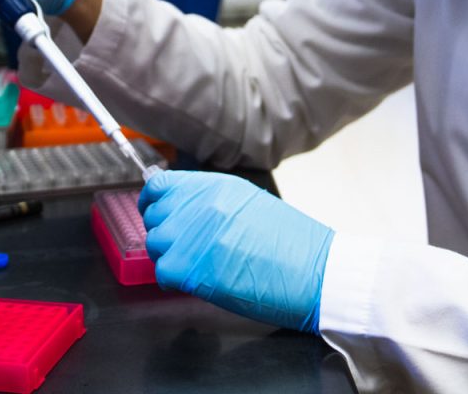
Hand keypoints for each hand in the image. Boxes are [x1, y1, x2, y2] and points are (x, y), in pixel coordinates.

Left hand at [138, 170, 333, 332]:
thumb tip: (185, 210)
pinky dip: (174, 281)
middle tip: (185, 249)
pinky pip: (162, 272)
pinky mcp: (188, 267)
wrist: (314, 271)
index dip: (153, 201)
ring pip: (156, 245)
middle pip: (156, 217)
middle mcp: (197, 204)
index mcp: (214, 186)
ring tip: (197, 267)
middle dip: (165, 234)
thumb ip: (213, 202)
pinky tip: (195, 282)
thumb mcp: (250, 203)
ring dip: (170, 258)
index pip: (160, 184)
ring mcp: (190, 234)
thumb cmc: (293, 244)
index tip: (154, 211)